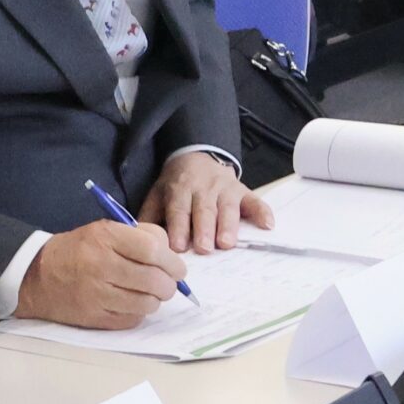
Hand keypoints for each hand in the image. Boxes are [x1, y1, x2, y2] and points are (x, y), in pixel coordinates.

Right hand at [16, 219, 188, 328]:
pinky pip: (132, 320)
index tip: (177, 268)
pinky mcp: (94, 318)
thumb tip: (172, 256)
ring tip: (148, 293)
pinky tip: (130, 304)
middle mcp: (101, 264)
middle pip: (154, 280)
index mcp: (106, 237)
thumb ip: (140, 236)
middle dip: (169, 285)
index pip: (153, 249)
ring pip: (147, 303)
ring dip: (155, 300)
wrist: (37, 276)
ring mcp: (97, 294)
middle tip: (167, 284)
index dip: (172, 261)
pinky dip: (138, 314)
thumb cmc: (79, 250)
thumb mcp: (105, 229)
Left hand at [139, 151, 275, 254]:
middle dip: (204, 229)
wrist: (196, 155)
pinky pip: (255, 200)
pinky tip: (268, 225)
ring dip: (228, 225)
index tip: (178, 247)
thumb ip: (148, 216)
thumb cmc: (175, 185)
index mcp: (180, 189)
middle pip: (204, 210)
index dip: (178, 227)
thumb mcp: (157, 194)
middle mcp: (203, 187)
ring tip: (227, 243)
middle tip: (205, 248)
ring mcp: (225, 188)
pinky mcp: (243, 190)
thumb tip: (135, 240)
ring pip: (228, 207)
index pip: (178, 209)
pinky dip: (262, 212)